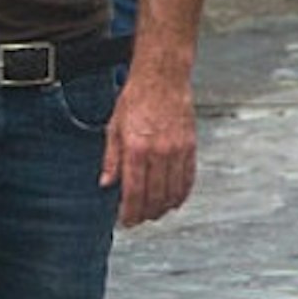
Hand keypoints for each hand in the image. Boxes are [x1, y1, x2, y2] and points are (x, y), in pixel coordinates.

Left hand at [104, 74, 196, 226]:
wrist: (163, 77)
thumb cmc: (137, 97)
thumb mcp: (114, 127)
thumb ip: (111, 158)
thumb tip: (107, 182)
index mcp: (136, 149)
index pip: (134, 192)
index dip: (130, 212)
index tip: (126, 220)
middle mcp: (159, 152)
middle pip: (155, 197)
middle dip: (145, 214)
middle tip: (138, 220)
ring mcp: (177, 151)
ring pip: (173, 192)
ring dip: (164, 208)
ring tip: (155, 212)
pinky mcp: (190, 146)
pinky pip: (189, 178)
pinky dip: (182, 193)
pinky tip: (174, 199)